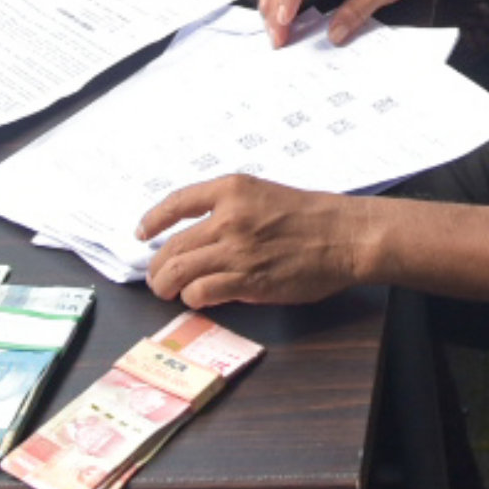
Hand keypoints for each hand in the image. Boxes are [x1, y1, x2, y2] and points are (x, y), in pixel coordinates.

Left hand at [140, 173, 367, 308]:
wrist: (345, 236)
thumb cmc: (313, 216)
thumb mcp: (266, 195)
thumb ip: (231, 210)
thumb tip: (201, 235)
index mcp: (233, 190)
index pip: (177, 202)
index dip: (153, 220)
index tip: (142, 232)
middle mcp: (228, 218)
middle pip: (172, 246)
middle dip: (157, 266)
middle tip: (156, 277)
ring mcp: (235, 250)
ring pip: (178, 271)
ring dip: (166, 285)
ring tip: (166, 291)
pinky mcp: (246, 280)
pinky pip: (201, 292)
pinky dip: (193, 298)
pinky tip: (197, 298)